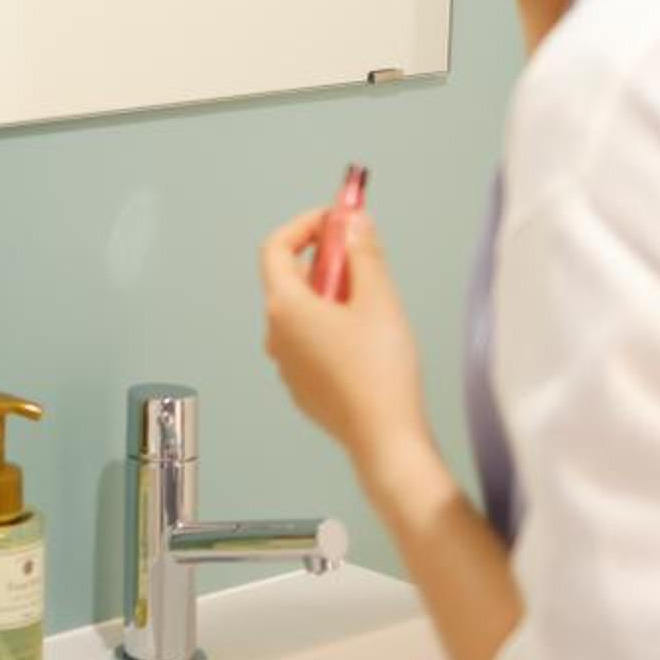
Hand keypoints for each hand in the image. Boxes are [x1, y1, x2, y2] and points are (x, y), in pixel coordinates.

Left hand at [260, 206, 433, 484]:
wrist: (384, 439)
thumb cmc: (380, 368)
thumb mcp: (379, 300)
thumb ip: (364, 253)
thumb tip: (353, 221)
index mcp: (285, 306)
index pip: (276, 247)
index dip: (304, 226)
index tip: (337, 220)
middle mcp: (275, 334)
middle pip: (288, 279)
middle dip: (323, 259)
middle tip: (361, 256)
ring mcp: (286, 365)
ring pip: (299, 313)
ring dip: (327, 294)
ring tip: (369, 299)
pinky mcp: (302, 388)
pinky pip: (308, 342)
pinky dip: (328, 325)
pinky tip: (364, 339)